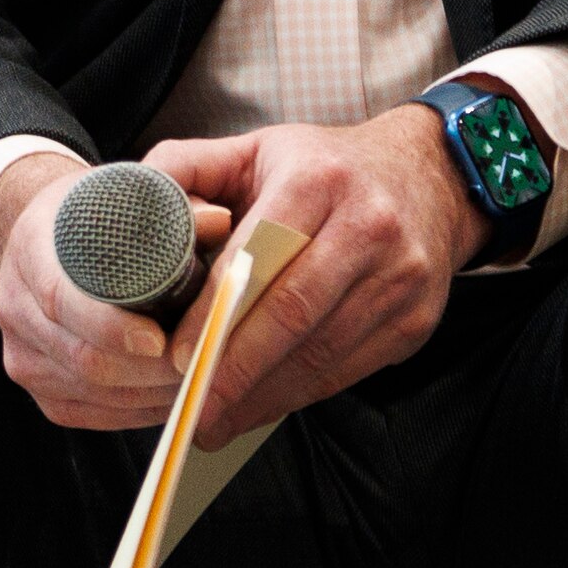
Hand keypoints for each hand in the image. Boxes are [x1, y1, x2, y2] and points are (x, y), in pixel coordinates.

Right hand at [0, 150, 227, 432]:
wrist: (49, 241)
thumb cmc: (96, 217)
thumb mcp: (124, 195)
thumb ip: (171, 207)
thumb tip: (218, 221)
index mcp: (30, 248)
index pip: (60, 298)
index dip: (110, 325)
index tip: (159, 339)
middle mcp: (13, 305)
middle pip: (81, 356)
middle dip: (148, 370)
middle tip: (201, 363)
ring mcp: (20, 352)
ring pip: (90, 391)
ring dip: (149, 393)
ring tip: (198, 377)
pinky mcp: (37, 388)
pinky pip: (89, 413)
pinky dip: (136, 411)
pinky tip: (171, 394)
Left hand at [151, 114, 484, 446]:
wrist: (430, 179)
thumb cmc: (325, 168)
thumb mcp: (256, 147)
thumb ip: (188, 166)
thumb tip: (136, 201)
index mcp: (318, 179)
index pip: (258, 256)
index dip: (215, 314)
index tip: (178, 356)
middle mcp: (369, 226)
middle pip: (293, 314)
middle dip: (235, 369)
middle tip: (189, 409)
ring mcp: (400, 278)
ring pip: (321, 352)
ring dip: (263, 394)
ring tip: (214, 420)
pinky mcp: (416, 320)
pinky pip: (347, 369)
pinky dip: (298, 394)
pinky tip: (260, 406)